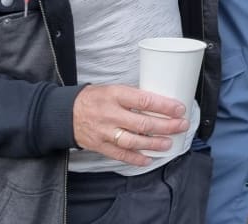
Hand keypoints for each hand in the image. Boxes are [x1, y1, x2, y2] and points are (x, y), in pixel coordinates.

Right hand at [72, 85, 189, 166]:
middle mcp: (110, 114)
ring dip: (153, 143)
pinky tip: (148, 159)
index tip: (179, 109)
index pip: (144, 100)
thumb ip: (134, 97)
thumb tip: (160, 104)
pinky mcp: (99, 146)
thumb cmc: (95, 98)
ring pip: (133, 140)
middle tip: (181, 126)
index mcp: (115, 95)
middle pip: (142, 122)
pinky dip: (135, 158)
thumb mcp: (114, 89)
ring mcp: (104, 132)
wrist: (65, 113)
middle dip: (165, 126)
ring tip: (168, 143)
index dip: (164, 106)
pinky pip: (120, 154)